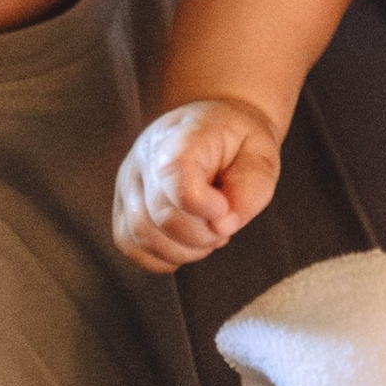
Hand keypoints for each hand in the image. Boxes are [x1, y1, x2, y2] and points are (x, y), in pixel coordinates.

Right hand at [114, 94, 284, 271]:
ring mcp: (128, 181)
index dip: (202, 205)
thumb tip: (221, 226)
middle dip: (202, 235)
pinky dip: (162, 257)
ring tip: (208, 235)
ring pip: (141, 235)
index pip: (175, 176)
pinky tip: (187, 244)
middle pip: (162, 215)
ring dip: (184, 250)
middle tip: (224, 226)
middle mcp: (145, 156)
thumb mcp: (263, 158)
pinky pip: (130, 245)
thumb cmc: (240, 144)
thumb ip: (250, 192)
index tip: (224, 208)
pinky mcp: (123, 205)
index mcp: (183, 136)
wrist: (218, 128)